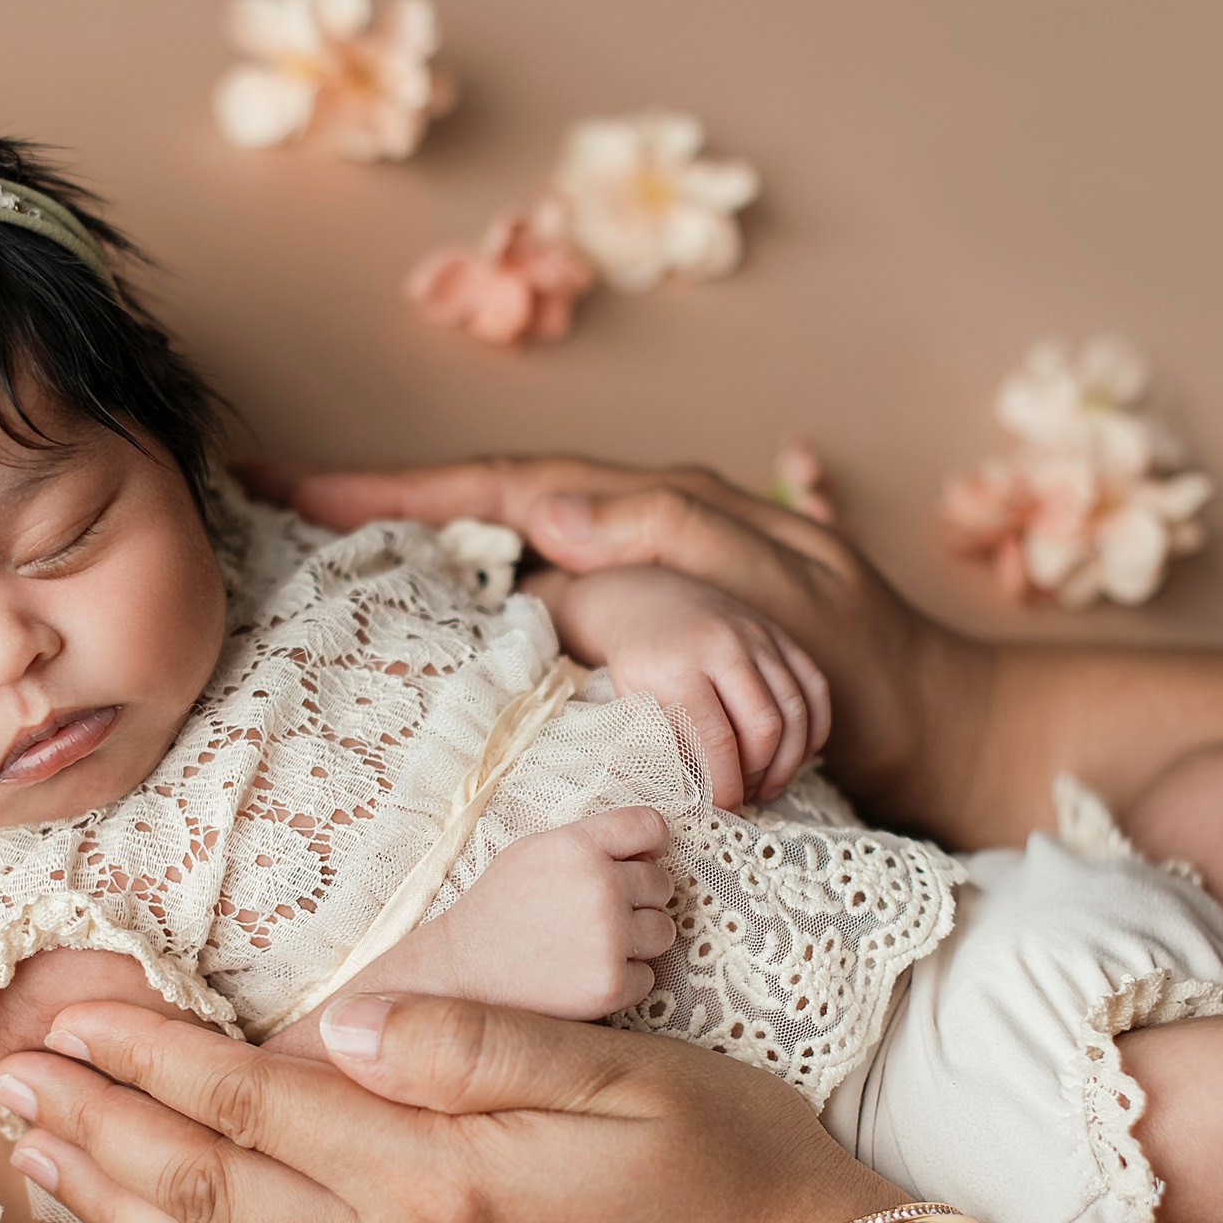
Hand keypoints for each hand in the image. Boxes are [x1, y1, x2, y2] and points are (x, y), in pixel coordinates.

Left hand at [0, 994, 902, 1222]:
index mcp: (440, 1172)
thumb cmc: (724, 1166)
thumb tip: (342, 1020)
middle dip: (95, 1128)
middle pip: (203, 1190)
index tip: (72, 1010)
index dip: (151, 1055)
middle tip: (7, 1074)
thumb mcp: (621, 1070)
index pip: (254, 1103)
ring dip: (113, 1204)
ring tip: (37, 1152)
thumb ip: (472, 1041)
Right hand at [236, 456, 988, 830]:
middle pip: (487, 510)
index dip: (394, 490)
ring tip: (330, 559)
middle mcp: (642, 537)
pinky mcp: (658, 650)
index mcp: (662, 510)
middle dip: (384, 509)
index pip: (503, 486)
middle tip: (278, 507)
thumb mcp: (786, 590)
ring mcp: (647, 591)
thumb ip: (674, 537)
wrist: (944, 736)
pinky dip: (492, 613)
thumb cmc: (875, 668)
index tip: (290, 485)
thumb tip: (544, 508)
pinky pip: (553, 622)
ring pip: (513, 565)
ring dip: (426, 555)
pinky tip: (445, 630)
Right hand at [403, 806, 676, 1020]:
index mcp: (579, 846)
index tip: (642, 859)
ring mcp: (608, 938)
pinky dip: (624, 979)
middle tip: (600, 914)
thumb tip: (648, 847)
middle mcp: (600, 887)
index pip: (650, 826)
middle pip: (661, 883)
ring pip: (663, 931)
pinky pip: (648, 977)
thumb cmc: (499, 908)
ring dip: (638, 940)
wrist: (463, 971)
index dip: (652, 844)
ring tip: (594, 944)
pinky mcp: (610, 984)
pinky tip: (585, 974)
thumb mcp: (534, 853)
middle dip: (639, 898)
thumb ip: (589, 843)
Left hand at [530, 566, 828, 807]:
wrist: (643, 598)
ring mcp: (758, 636)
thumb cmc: (636, 661)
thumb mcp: (631, 702)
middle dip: (760, 773)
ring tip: (770, 785)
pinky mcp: (779, 634)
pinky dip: (814, 727)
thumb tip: (682, 803)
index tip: (724, 810)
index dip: (727, 786)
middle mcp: (725, 646)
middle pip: (766, 725)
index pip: (716, 740)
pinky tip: (796, 754)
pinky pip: (814, 686)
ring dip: (790, 758)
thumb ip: (659, 747)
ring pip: (796, 708)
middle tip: (747, 796)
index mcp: (680, 667)